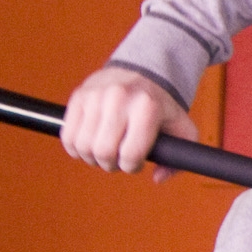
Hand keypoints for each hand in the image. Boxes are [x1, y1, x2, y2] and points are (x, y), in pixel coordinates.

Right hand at [59, 67, 197, 181]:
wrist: (142, 73)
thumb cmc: (161, 107)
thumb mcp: (182, 129)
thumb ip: (180, 157)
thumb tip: (158, 178)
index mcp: (147, 107)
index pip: (131, 153)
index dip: (132, 166)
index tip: (136, 163)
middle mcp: (120, 98)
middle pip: (103, 152)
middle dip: (111, 165)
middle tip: (118, 160)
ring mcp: (96, 96)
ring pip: (83, 146)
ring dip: (92, 158)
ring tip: (105, 152)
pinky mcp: (78, 97)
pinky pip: (68, 136)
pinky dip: (75, 148)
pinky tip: (89, 146)